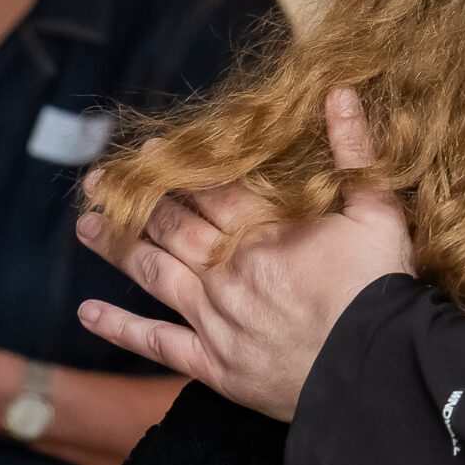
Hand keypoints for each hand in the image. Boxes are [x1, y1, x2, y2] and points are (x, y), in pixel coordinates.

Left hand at [74, 88, 412, 420]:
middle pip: (170, 226)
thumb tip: (339, 92)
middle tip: (99, 179)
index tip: (153, 148)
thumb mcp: (377, 210)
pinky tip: (88, 313)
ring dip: (116, 248)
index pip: (209, 188)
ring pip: (153, 275)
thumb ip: (354, 150)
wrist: (373, 372)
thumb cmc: (380, 290)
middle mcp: (226, 268)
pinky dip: (121, 328)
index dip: (179, 165)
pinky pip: (158, 345)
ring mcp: (215, 318)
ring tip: (84, 226)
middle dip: (133, 199)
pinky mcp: (215, 365)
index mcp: (263, 229)